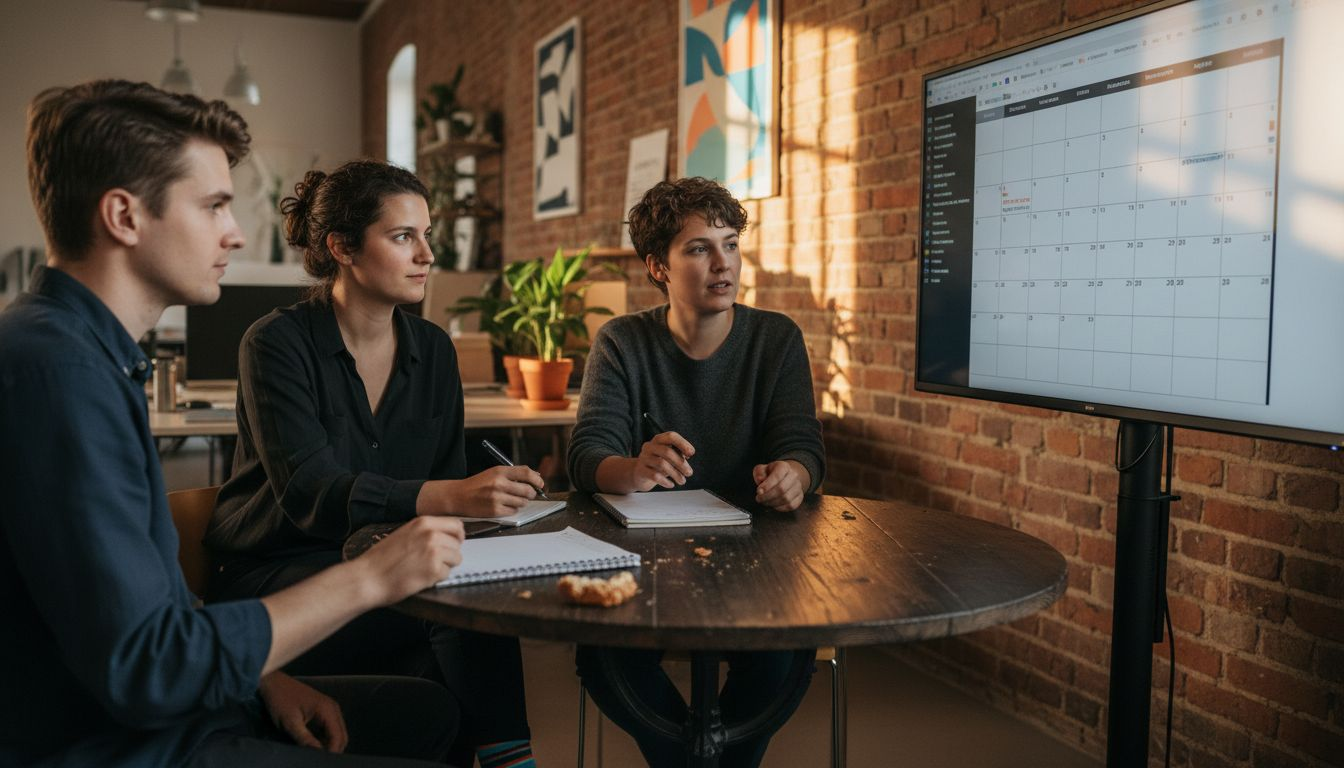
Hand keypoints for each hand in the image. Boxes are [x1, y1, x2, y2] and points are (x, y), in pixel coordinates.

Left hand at [258, 672, 346, 752]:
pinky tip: (314, 745)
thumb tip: (318, 753)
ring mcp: (329, 708)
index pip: (338, 737)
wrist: (273, 683)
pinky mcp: (323, 710)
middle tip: (318, 760)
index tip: (320, 762)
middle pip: (342, 736)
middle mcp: (333, 708)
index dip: (332, 753)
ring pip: (337, 733)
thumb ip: (305, 739)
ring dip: (330, 745)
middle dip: (333, 750)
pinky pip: (330, 728)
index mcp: (328, 709)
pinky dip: (326, 739)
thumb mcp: (290, 723)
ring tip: (316, 755)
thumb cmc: (280, 700)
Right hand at [359, 515, 463, 603]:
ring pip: (456, 559)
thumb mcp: (404, 533)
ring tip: (425, 569)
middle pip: (457, 543)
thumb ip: (425, 532)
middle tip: (432, 561)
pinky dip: (437, 578)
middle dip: (449, 554)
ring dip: (444, 566)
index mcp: (423, 523)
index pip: (456, 525)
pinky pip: (447, 573)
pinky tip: (421, 577)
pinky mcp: (434, 570)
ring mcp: (434, 551)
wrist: (368, 578)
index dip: (456, 536)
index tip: (452, 543)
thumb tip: (446, 536)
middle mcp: (431, 534)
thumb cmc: (382, 559)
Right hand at [422, 466, 542, 517]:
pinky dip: (512, 510)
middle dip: (531, 493)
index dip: (537, 479)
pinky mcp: (495, 510)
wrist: (458, 496)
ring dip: (521, 502)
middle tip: (528, 494)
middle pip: (528, 490)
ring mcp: (497, 498)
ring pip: (522, 502)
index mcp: (500, 471)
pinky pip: (514, 512)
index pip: (526, 472)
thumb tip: (536, 477)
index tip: (540, 484)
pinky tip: (504, 506)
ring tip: (511, 499)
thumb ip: (514, 474)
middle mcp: (499, 483)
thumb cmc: (478, 484)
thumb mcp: (494, 473)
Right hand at [631, 432, 695, 490]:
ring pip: (662, 464)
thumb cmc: (658, 464)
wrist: (639, 474)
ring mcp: (643, 458)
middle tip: (689, 473)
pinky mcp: (640, 470)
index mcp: (658, 440)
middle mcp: (649, 446)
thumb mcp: (669, 457)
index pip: (671, 436)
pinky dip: (666, 481)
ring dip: (675, 474)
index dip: (683, 443)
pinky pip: (655, 475)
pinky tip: (671, 484)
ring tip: (682, 481)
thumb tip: (687, 455)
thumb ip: (678, 454)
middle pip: (667, 451)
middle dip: (681, 463)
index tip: (692, 453)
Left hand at [753, 460, 808, 511]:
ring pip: (786, 499)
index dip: (767, 486)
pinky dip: (780, 508)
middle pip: (781, 489)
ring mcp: (798, 486)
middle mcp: (793, 475)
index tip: (759, 491)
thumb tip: (760, 479)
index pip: (777, 476)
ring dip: (773, 503)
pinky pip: (791, 505)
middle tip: (759, 498)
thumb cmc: (771, 474)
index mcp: (783, 467)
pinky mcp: (800, 497)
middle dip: (768, 496)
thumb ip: (759, 472)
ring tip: (765, 501)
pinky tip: (774, 505)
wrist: (784, 476)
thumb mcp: (762, 469)